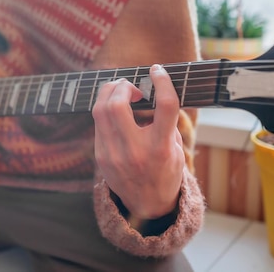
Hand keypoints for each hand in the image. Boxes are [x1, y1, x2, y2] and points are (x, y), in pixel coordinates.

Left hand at [92, 64, 184, 220]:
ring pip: (100, 110)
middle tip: (133, 87)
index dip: (162, 82)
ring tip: (121, 91)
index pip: (165, 106)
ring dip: (110, 92)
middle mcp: (135, 151)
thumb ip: (167, 120)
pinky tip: (116, 110)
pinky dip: (106, 109)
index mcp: (161, 148)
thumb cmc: (165, 171)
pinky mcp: (100, 155)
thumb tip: (154, 88)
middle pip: (117, 104)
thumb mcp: (176, 147)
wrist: (147, 204)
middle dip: (123, 85)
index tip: (158, 70)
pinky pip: (98, 122)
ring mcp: (113, 154)